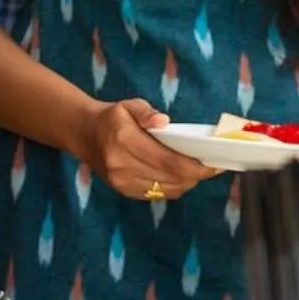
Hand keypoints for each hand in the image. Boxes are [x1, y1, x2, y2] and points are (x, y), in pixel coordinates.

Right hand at [70, 99, 210, 201]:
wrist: (84, 134)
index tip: (214, 164)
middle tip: (213, 167)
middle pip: (170, 178)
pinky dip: (173, 187)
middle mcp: (121, 165)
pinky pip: (157, 194)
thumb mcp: (128, 105)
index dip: (194, 166)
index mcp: (124, 140)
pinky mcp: (123, 190)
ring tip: (199, 171)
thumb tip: (164, 122)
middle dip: (196, 175)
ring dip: (186, 182)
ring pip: (167, 189)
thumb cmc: (113, 117)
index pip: (168, 160)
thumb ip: (146, 112)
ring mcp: (121, 181)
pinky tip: (181, 177)